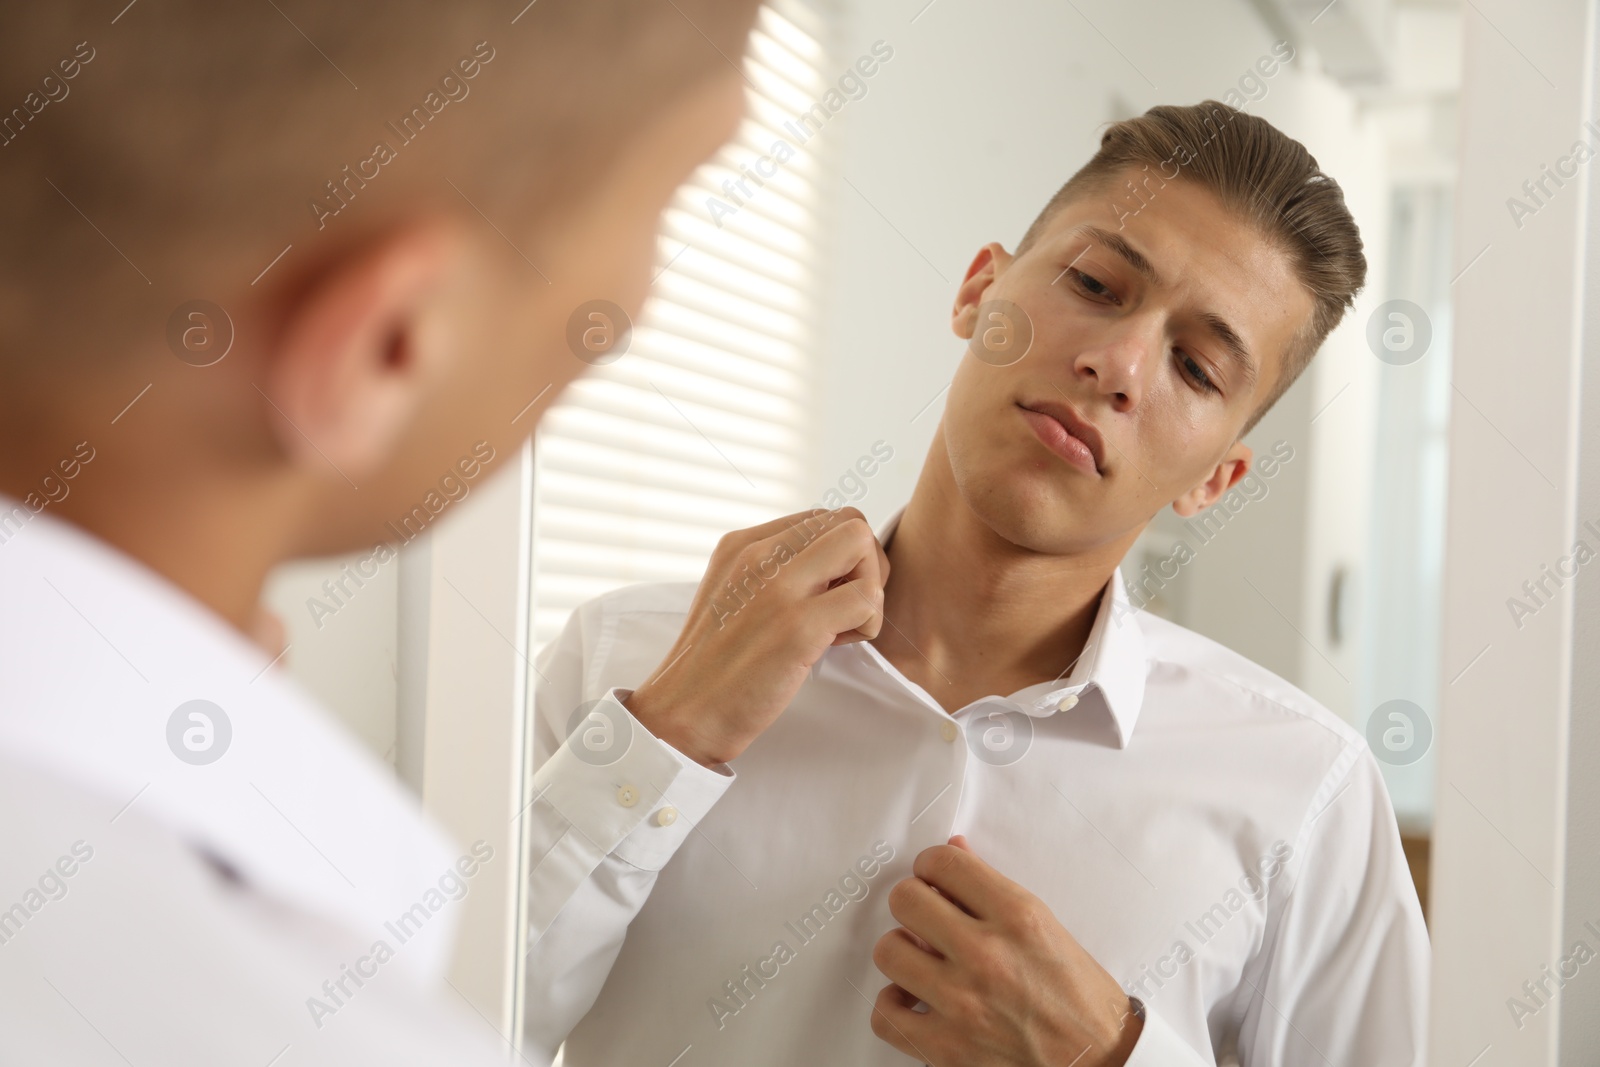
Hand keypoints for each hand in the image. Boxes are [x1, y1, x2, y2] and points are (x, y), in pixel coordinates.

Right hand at [624, 507, 887, 765]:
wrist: (685, 713)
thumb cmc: (714, 665)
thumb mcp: (733, 594)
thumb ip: (773, 571)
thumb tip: (830, 567)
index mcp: (742, 544)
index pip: (822, 518)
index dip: (838, 556)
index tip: (823, 595)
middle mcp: (758, 554)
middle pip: (848, 521)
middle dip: (864, 565)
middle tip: (844, 607)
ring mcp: (778, 587)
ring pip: (861, 545)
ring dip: (868, 590)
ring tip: (838, 627)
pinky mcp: (798, 626)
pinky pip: (867, 597)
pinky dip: (868, 624)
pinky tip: (834, 647)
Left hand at [870, 836, 1142, 1066]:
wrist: (1102, 1063)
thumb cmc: (1082, 1000)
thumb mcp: (1047, 928)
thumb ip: (993, 889)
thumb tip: (955, 849)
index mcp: (1017, 917)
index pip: (942, 863)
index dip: (931, 865)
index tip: (934, 878)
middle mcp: (987, 955)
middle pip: (905, 900)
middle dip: (913, 903)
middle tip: (926, 917)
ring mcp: (963, 1003)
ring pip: (888, 952)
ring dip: (902, 953)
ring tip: (922, 960)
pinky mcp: (947, 1048)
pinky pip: (885, 1014)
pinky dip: (894, 1007)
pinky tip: (915, 1001)